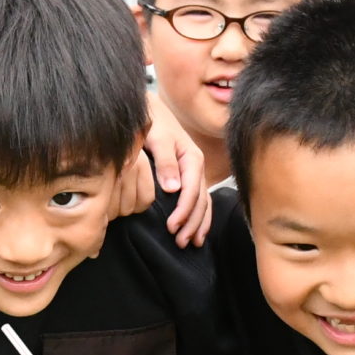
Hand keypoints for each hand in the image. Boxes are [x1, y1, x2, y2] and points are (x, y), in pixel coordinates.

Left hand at [142, 95, 213, 245]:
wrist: (151, 111)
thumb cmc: (152, 123)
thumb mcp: (157, 138)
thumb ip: (165, 162)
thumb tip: (174, 189)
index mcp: (192, 158)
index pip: (193, 190)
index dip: (184, 211)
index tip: (172, 227)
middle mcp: (196, 167)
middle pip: (201, 201)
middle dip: (192, 223)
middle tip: (179, 242)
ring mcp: (194, 173)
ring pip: (203, 203)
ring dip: (198, 225)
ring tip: (188, 243)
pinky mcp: (189, 178)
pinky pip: (200, 201)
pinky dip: (200, 218)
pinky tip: (196, 233)